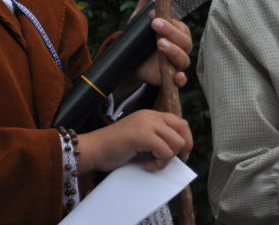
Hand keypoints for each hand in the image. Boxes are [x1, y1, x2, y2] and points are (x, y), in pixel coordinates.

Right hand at [77, 109, 191, 173]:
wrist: (93, 149)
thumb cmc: (114, 148)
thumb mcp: (140, 138)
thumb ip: (157, 138)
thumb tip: (179, 152)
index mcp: (149, 115)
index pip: (180, 122)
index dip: (185, 140)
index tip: (178, 155)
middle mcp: (149, 115)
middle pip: (182, 130)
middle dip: (183, 148)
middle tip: (172, 160)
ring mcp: (145, 123)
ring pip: (177, 142)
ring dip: (168, 158)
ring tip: (152, 162)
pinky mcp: (142, 135)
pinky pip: (166, 152)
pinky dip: (160, 164)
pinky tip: (146, 165)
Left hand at [115, 0, 192, 96]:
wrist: (129, 63)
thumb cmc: (141, 36)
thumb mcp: (141, 14)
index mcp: (175, 29)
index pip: (180, 23)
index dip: (171, 20)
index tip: (156, 14)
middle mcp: (179, 46)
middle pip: (184, 39)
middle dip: (171, 32)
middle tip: (155, 25)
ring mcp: (175, 62)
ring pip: (183, 58)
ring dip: (174, 52)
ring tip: (160, 45)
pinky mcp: (169, 77)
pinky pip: (180, 79)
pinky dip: (179, 79)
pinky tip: (175, 77)